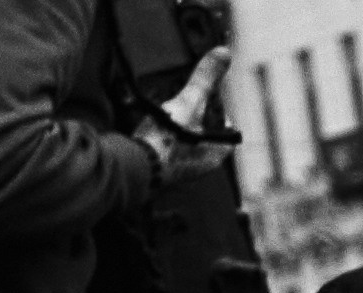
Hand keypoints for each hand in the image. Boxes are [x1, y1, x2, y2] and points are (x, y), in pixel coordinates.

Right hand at [134, 47, 236, 180]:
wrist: (135, 167)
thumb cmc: (167, 140)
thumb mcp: (189, 104)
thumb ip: (205, 80)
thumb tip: (224, 54)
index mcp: (215, 155)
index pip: (228, 131)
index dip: (222, 113)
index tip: (213, 98)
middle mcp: (201, 167)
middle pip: (206, 135)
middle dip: (199, 116)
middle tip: (188, 98)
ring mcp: (180, 169)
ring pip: (186, 141)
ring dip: (180, 124)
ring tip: (169, 107)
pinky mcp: (160, 168)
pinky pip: (167, 146)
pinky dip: (163, 133)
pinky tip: (152, 122)